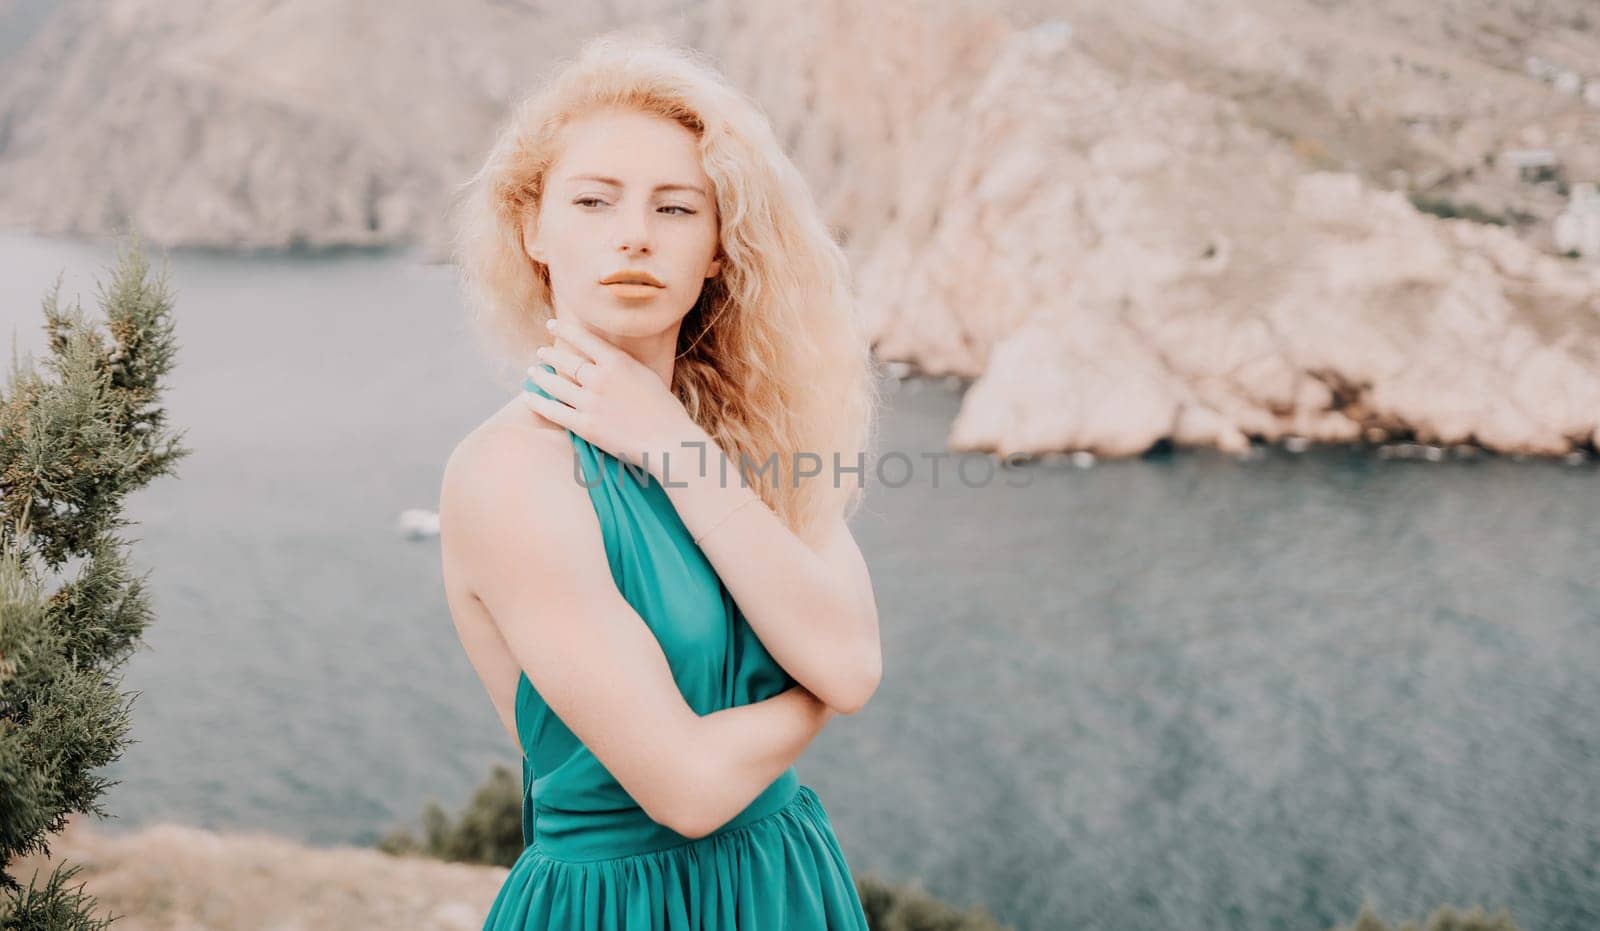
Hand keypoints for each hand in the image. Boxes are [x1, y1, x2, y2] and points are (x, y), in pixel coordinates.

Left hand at [522, 316, 702, 475]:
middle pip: (566, 360)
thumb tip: (606, 359)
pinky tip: (528, 397)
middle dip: (549, 354)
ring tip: (532, 371)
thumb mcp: (646, 376)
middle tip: (540, 352)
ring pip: (556, 384)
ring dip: (540, 376)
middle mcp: (601, 378)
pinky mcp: (586, 426)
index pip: (584, 339)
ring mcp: (591, 402)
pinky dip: (538, 403)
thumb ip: (623, 366)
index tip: (551, 325)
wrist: (669, 441)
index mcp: (618, 362)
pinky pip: (554, 411)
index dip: (564, 330)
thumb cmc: (665, 410)